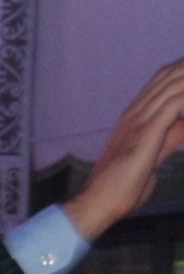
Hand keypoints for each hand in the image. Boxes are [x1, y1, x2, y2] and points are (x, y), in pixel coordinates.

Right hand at [66, 59, 183, 241]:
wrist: (98, 202)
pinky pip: (175, 102)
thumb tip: (181, 124)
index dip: (181, 72)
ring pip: (173, 85)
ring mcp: (139, 121)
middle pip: (167, 76)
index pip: (160, 82)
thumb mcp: (151, 157)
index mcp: (133, 117)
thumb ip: (168, 139)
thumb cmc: (121, 188)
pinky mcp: (147, 132)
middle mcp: (134, 113)